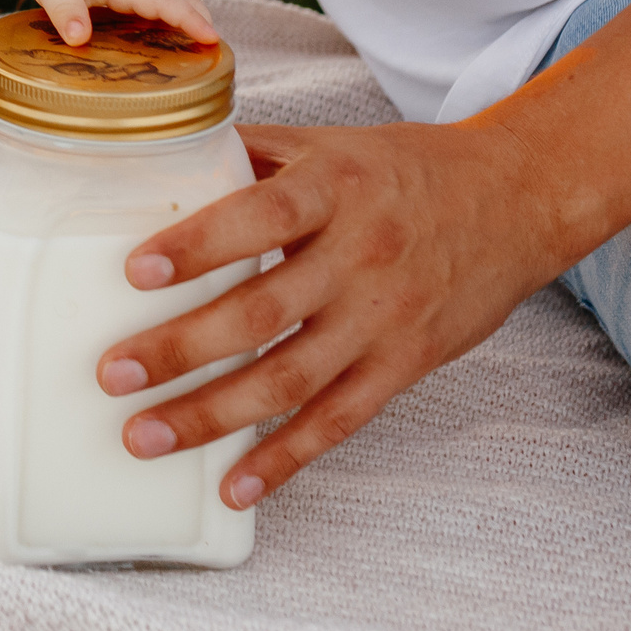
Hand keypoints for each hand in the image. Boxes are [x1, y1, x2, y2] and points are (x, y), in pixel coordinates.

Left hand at [8, 0, 216, 45]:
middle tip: (219, 51)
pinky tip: (173, 34)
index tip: (211, 37)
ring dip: (193, 13)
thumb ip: (65, 11)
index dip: (187, 19)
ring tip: (205, 45)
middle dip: (201, 19)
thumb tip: (78, 41)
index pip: (163, 0)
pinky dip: (177, 10)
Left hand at [95, 119, 559, 507]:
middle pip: (263, 312)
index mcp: (333, 189)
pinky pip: (340, 421)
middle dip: (183, 349)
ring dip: (213, 415)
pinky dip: (285, 458)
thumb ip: (249, 152)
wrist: (517, 203)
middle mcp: (359, 256)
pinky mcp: (405, 365)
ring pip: (292, 379)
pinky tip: (234, 486)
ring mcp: (383, 318)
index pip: (261, 215)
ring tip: (144, 435)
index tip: (136, 271)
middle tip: (113, 374)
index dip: (199, 245)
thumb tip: (156, 156)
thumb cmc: (402, 170)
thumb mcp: (329, 144)